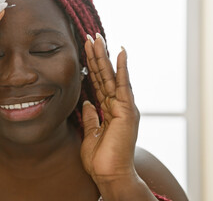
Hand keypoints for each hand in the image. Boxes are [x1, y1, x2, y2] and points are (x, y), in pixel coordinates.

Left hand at [80, 34, 139, 183]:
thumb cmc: (101, 159)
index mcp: (109, 110)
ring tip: (97, 38)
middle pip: (105, 75)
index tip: (85, 50)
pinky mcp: (127, 110)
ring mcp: (124, 107)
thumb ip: (90, 117)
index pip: (98, 83)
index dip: (92, 66)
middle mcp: (118, 105)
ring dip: (104, 56)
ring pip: (112, 76)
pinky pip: (123, 85)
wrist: (109, 174)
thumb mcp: (90, 134)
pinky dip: (122, 68)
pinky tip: (119, 52)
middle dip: (97, 55)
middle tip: (91, 36)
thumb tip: (87, 102)